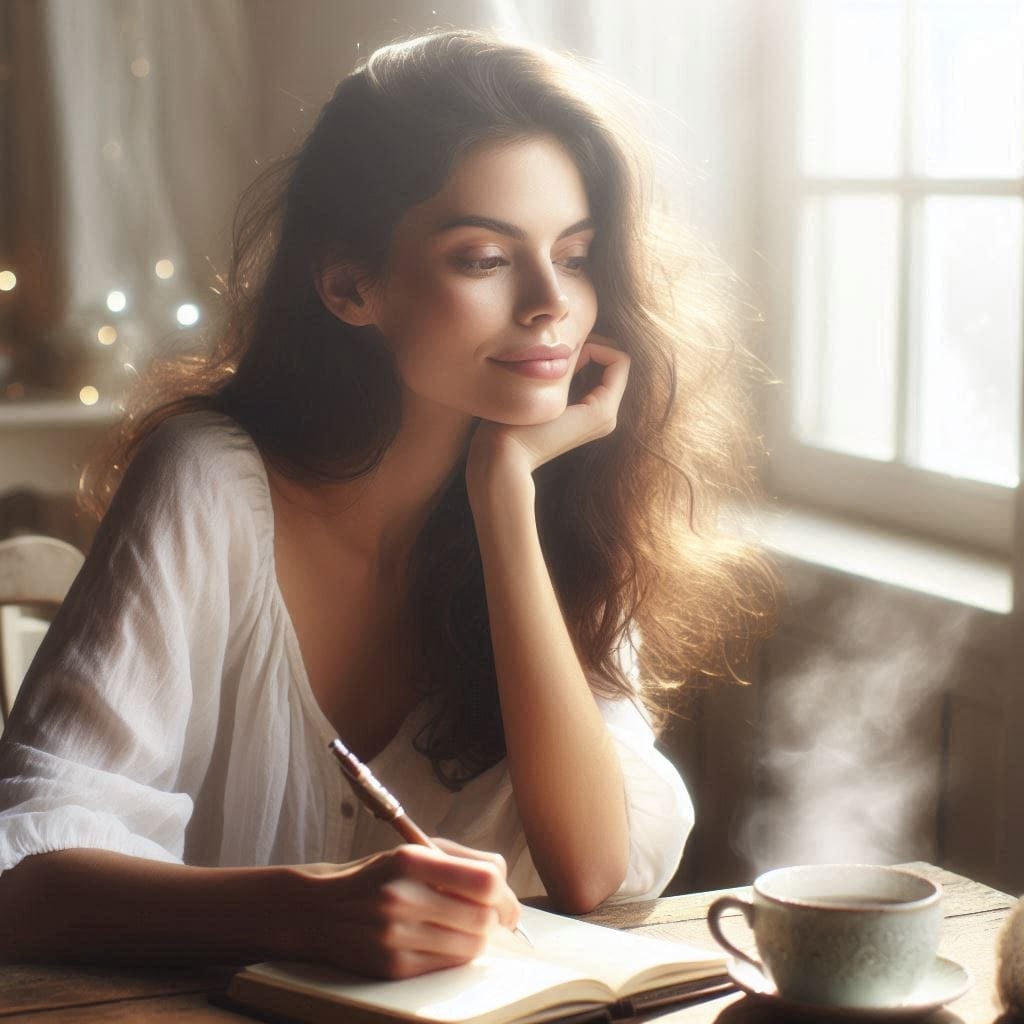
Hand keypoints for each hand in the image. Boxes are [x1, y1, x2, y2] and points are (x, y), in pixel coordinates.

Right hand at [298, 841, 518, 978]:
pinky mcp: (392, 966)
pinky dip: (455, 954)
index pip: (485, 880)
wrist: (319, 909)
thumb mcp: (413, 850)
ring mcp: (395, 935)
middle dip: (496, 919)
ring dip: (477, 938)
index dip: (505, 893)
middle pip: (482, 917)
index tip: (506, 901)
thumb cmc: (377, 876)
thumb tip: (503, 881)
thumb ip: (461, 859)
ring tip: (463, 927)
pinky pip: (448, 965)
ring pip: (470, 946)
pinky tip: (442, 940)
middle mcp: (401, 897)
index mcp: (411, 859)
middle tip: (494, 917)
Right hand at [467, 334, 629, 488]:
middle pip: (615, 366)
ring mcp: (597, 420)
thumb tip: (579, 339)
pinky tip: (555, 373)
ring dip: (584, 361)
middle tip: (563, 348)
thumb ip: (569, 361)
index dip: (598, 346)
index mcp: (604, 410)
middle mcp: (608, 417)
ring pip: (604, 374)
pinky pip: (593, 385)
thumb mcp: (549, 387)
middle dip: (593, 350)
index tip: (570, 351)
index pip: (620, 361)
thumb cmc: (520, 425)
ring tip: (557, 359)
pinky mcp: (585, 420)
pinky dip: (579, 373)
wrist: (505, 460)